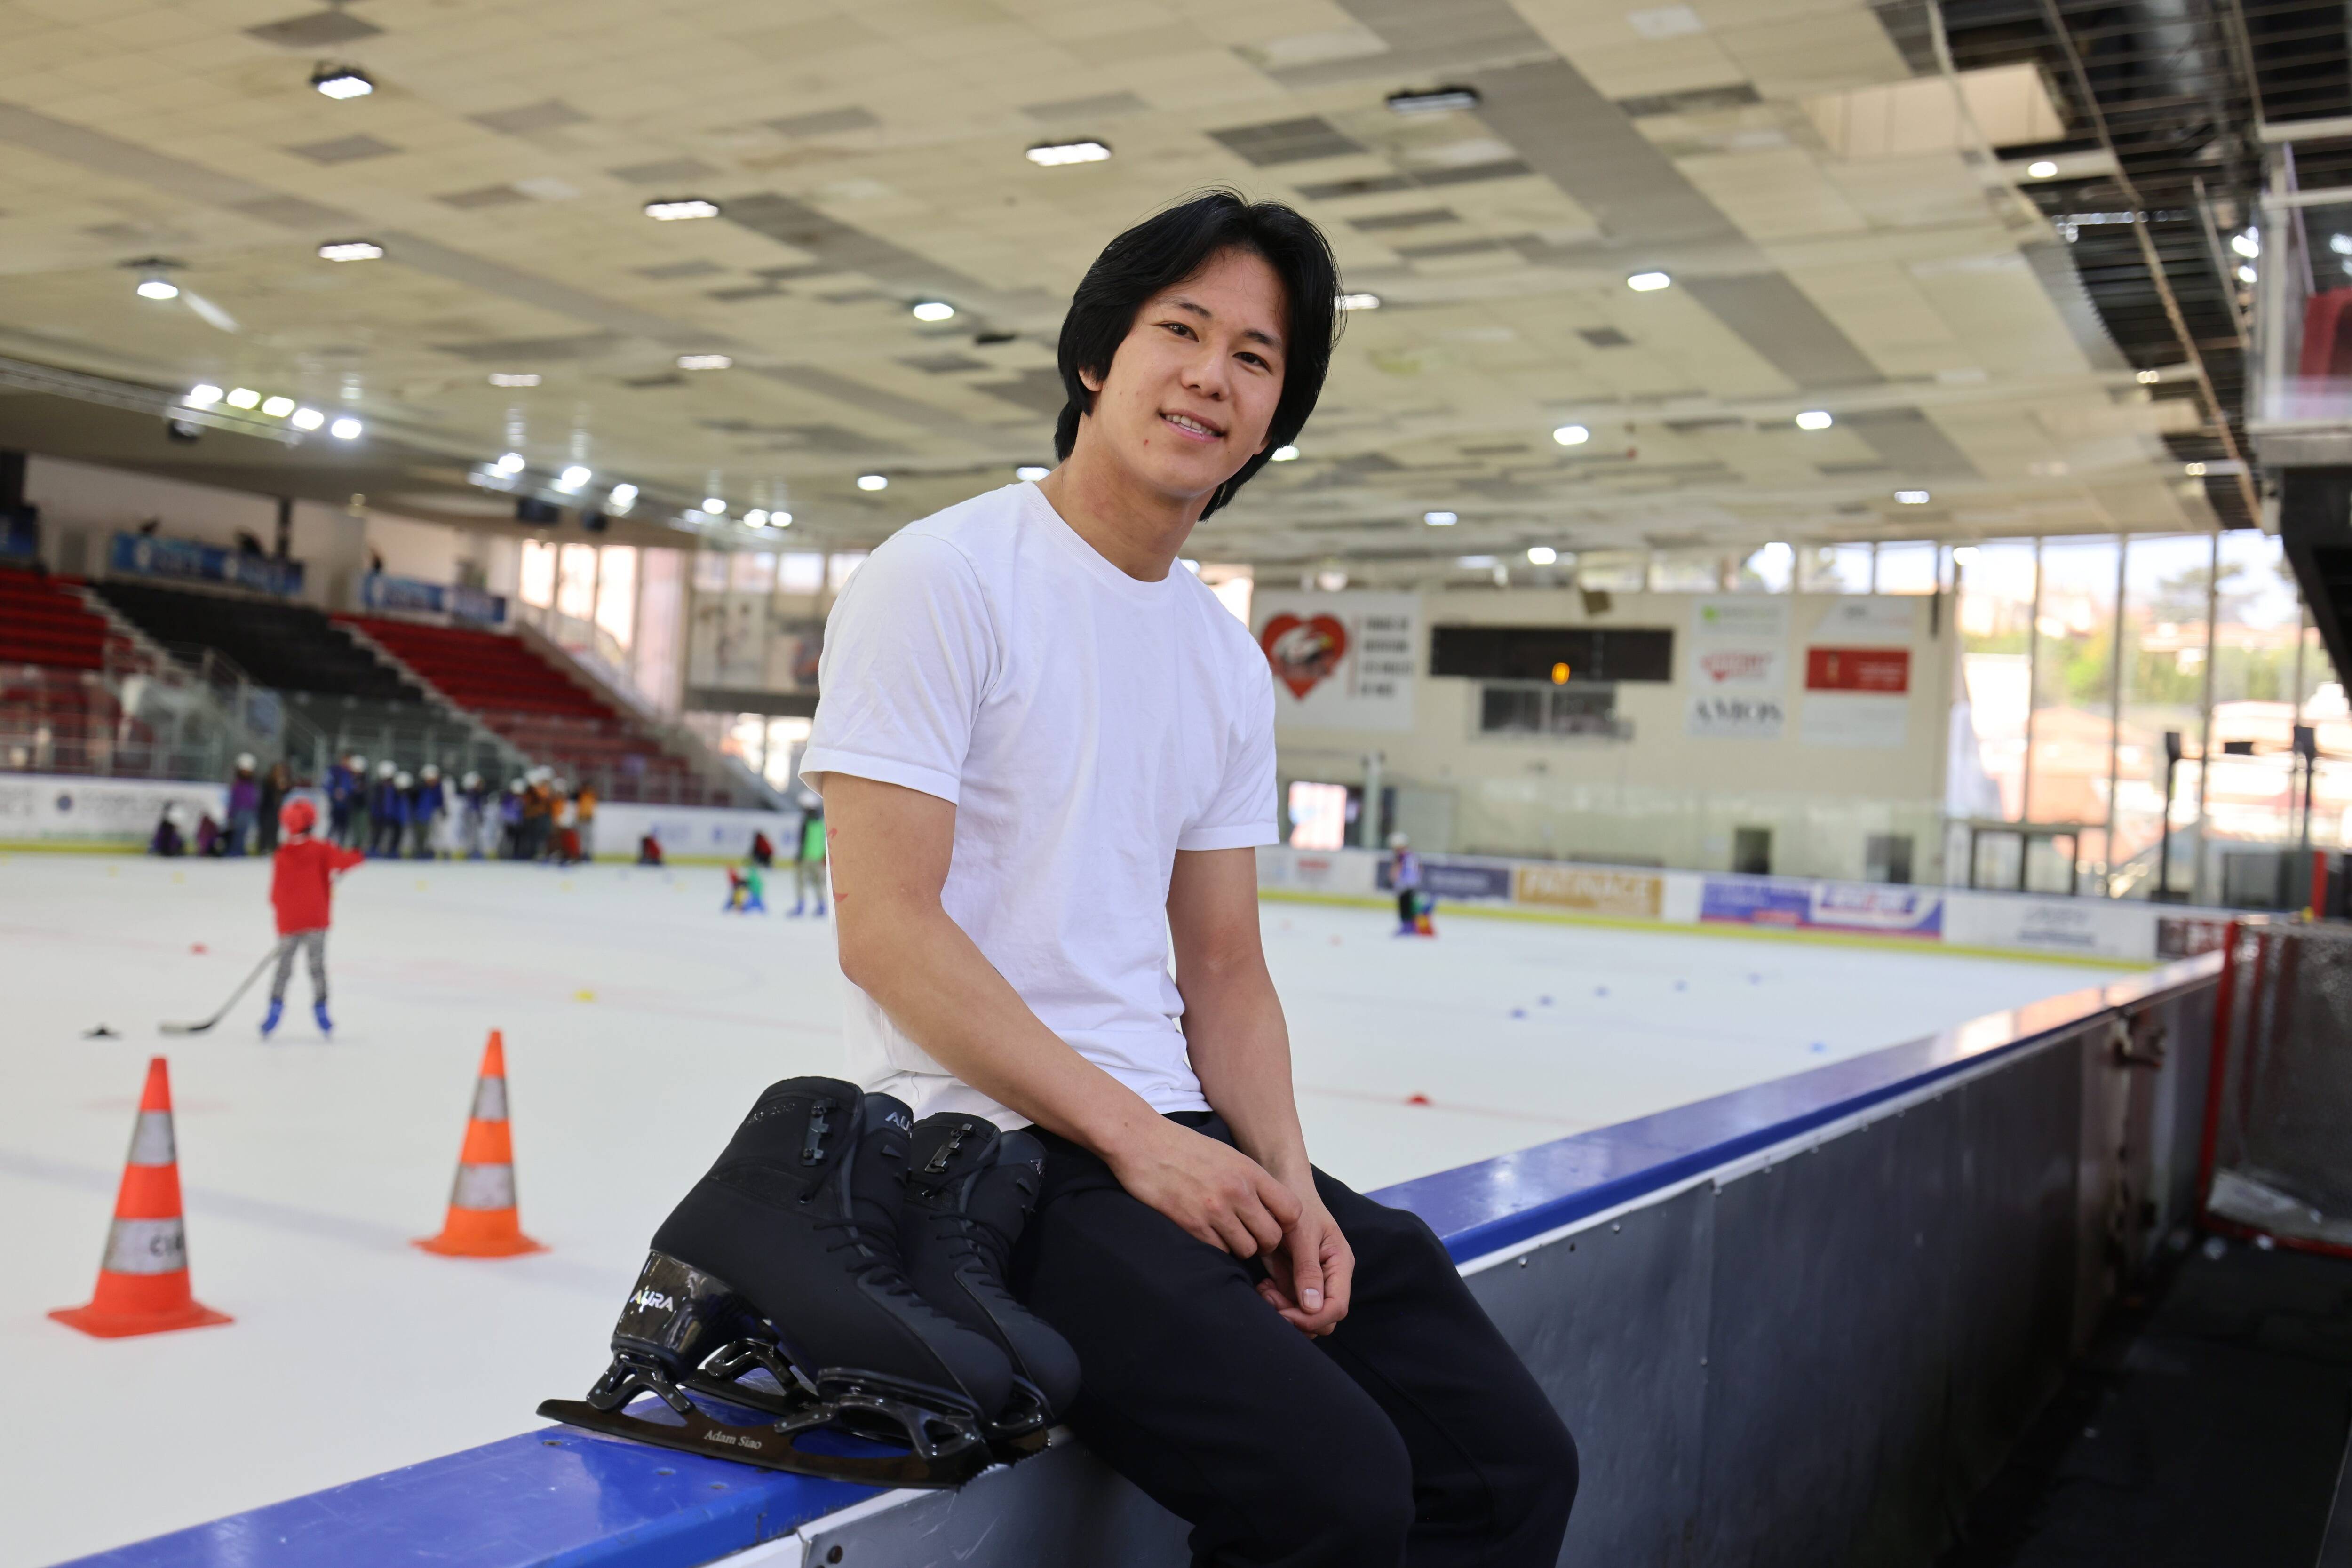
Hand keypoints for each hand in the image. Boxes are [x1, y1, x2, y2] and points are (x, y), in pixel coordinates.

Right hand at [1108, 1118, 1300, 1259]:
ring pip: (1247, 1249)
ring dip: (1240, 1247)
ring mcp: (1215, 1210)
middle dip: (1264, 1242)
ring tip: (1227, 1235)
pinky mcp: (1192, 1225)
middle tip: (1251, 1237)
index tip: (1274, 1224)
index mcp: (1249, 1172)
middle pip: (1272, 1236)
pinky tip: (1207, 1233)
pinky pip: (1220, 1251)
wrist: (1142, 1142)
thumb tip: (1268, 1206)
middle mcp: (1238, 1191)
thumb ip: (1250, 1180)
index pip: (1292, 1209)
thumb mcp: (1227, 1155)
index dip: (1287, 1224)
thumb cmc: (1184, 1147)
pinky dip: (1217, 1247)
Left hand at [1255, 1185, 1352, 1336]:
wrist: (1283, 1190)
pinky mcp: (1295, 1284)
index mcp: (1340, 1265)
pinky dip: (1274, 1303)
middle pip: (1323, 1320)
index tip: (1286, 1313)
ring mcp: (1312, 1284)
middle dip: (1296, 1318)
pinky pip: (1288, 1308)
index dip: (1313, 1318)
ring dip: (1282, 1312)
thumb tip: (1312, 1307)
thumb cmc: (1299, 1206)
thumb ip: (1308, 1269)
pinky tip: (1263, 1286)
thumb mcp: (1303, 1234)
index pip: (1337, 1307)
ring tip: (1264, 1289)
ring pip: (1304, 1318)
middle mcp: (1330, 1279)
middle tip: (1269, 1297)